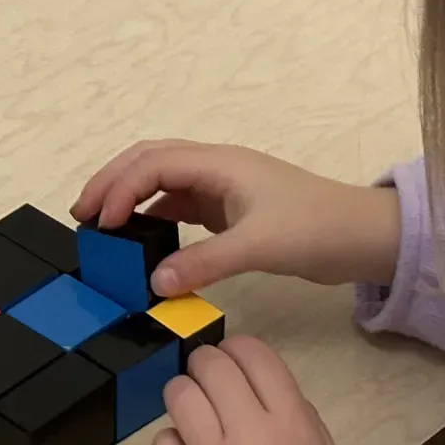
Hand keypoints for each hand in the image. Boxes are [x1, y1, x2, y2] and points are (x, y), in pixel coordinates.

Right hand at [70, 139, 400, 295]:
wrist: (362, 236)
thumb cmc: (316, 229)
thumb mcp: (259, 245)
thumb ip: (205, 263)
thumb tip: (154, 283)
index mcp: (219, 163)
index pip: (153, 165)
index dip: (119, 188)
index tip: (99, 222)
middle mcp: (216, 167)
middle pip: (149, 161)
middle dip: (112, 182)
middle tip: (81, 214)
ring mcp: (222, 188)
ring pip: (162, 182)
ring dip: (131, 198)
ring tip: (103, 226)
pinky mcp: (230, 210)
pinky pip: (180, 206)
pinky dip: (155, 218)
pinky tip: (144, 241)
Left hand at [154, 336, 361, 444]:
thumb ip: (299, 416)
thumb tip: (261, 390)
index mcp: (292, 423)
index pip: (253, 353)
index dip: (239, 349)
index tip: (235, 362)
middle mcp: (250, 434)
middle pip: (210, 365)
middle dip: (207, 366)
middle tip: (210, 384)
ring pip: (179, 395)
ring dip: (185, 397)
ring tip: (195, 417)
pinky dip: (172, 444)